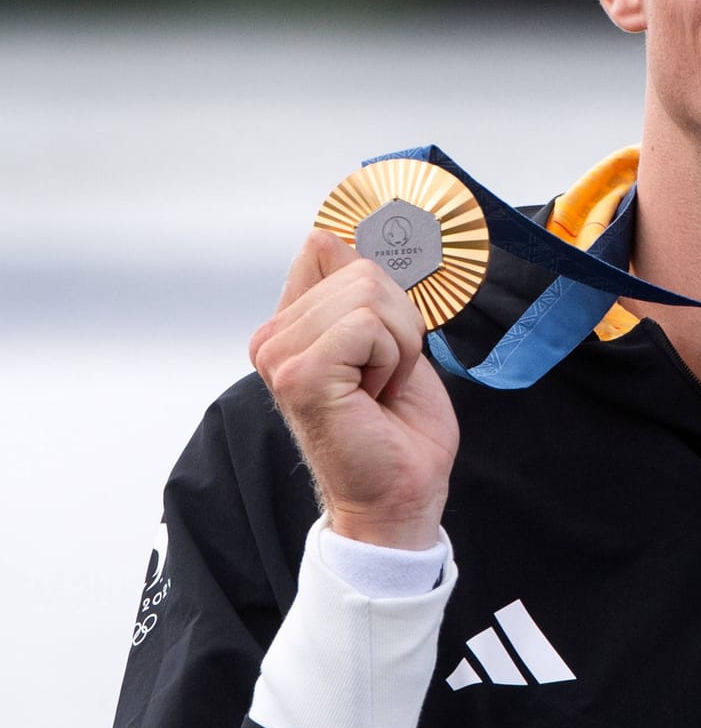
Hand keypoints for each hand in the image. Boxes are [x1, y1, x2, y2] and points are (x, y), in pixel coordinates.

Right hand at [249, 230, 457, 549]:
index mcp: (289, 325)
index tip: (382, 343)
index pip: (326, 248)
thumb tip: (334, 234)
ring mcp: (279, 355)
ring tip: (380, 387)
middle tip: (385, 377)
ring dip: (399, 345)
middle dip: (400, 325)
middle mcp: (273, 338)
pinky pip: (368, 325)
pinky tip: (375, 397)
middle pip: (362, 270)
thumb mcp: (388, 340)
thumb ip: (359, 290)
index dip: (378, 287)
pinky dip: (393, 360)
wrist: (400, 493)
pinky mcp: (300, 374)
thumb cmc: (397, 426)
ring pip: (369, 295)